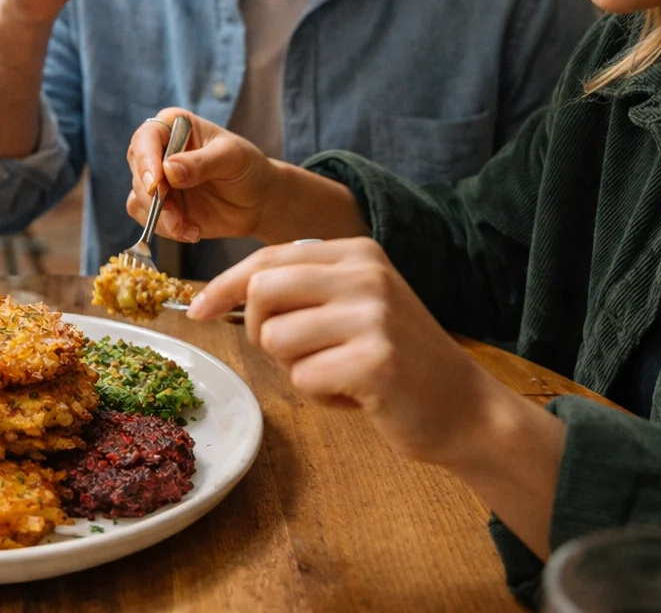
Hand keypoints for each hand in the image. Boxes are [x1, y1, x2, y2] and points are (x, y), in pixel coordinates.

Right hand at [125, 108, 279, 241]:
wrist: (257, 201)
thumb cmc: (247, 168)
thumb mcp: (231, 158)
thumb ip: (201, 162)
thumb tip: (168, 170)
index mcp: (173, 126)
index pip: (146, 138)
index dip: (146, 160)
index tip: (156, 184)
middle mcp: (159, 151)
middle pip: (138, 170)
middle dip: (154, 196)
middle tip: (174, 215)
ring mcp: (158, 180)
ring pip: (138, 197)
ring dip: (160, 217)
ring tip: (188, 228)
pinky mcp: (160, 206)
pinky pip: (147, 219)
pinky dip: (166, 229)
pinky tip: (191, 232)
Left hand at [191, 237, 501, 466]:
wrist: (464, 408)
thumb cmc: (396, 361)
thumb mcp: (354, 305)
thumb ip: (303, 289)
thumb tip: (222, 294)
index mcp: (356, 252)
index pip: (267, 259)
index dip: (223, 287)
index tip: (197, 310)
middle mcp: (364, 274)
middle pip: (261, 293)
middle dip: (262, 333)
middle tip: (298, 356)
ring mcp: (372, 315)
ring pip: (276, 340)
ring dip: (296, 370)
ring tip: (338, 374)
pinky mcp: (375, 360)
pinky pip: (304, 379)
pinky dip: (321, 396)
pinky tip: (358, 395)